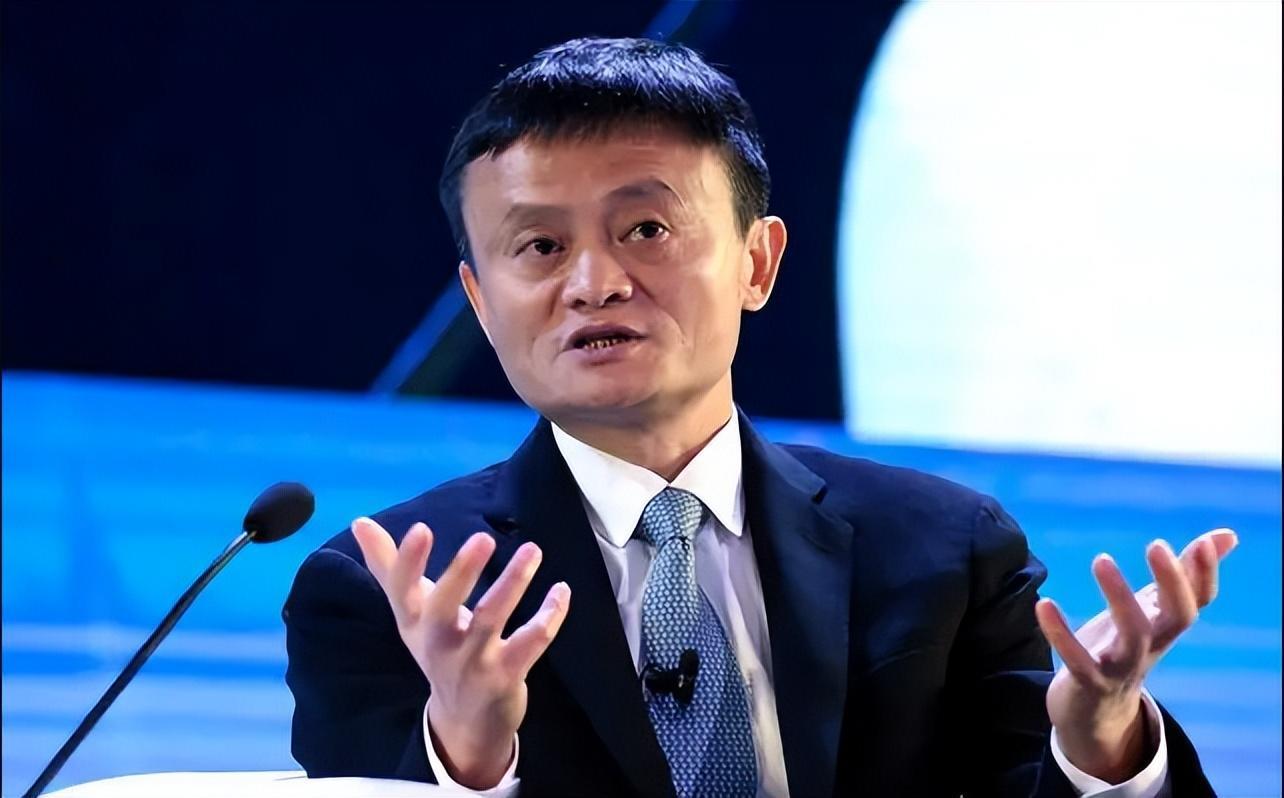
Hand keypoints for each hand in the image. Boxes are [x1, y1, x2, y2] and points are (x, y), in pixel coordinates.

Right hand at [351, 517, 570, 788]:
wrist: (465, 721)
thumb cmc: (440, 650)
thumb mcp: (412, 613)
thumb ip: (390, 566)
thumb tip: (359, 522)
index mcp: (415, 623)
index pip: (402, 590)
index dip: (408, 561)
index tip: (421, 527)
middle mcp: (438, 643)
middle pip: (443, 608)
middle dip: (461, 573)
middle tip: (482, 537)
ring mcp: (472, 662)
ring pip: (491, 621)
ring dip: (512, 584)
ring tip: (532, 549)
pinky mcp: (505, 676)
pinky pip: (531, 643)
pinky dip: (549, 616)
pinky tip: (561, 590)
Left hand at [1035, 528, 1236, 782]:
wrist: (1094, 713)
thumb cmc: (1124, 648)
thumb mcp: (1153, 611)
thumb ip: (1183, 575)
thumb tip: (1226, 535)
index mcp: (1166, 627)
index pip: (1197, 602)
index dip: (1204, 575)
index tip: (1202, 542)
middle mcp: (1152, 646)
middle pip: (1178, 618)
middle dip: (1173, 583)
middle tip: (1157, 544)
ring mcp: (1122, 666)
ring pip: (1132, 635)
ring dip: (1120, 598)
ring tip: (1102, 559)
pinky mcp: (1089, 681)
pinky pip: (1077, 659)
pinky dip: (1061, 634)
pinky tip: (1044, 603)